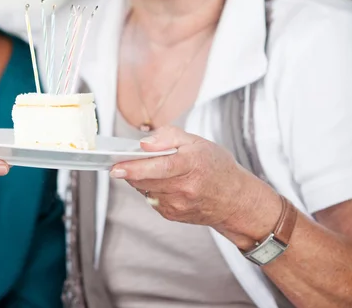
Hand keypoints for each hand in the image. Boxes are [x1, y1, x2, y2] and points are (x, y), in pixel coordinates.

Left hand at [110, 125, 276, 238]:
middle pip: (146, 179)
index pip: (159, 167)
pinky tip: (160, 182)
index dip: (135, 167)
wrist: (235, 199)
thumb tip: (144, 143)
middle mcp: (186, 188)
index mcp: (192, 164)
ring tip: (146, 168)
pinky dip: (149, 188)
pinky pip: (151, 198)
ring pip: (145, 189)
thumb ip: (168, 136)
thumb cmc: (215, 166)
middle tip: (121, 162)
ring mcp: (179, 204)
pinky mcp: (173, 215)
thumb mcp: (196, 141)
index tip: (116, 167)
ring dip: (139, 178)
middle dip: (131, 170)